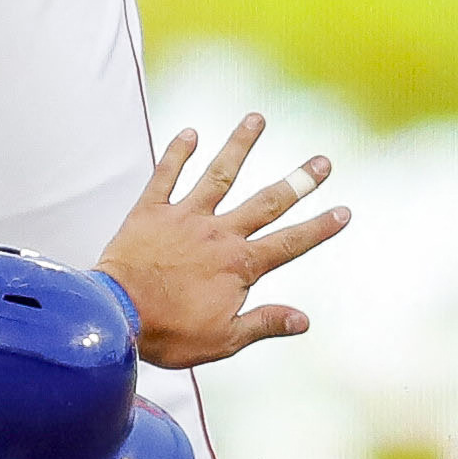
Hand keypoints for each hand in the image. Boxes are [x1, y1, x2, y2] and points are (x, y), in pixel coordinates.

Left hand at [97, 114, 347, 371]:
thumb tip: (304, 319)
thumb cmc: (167, 332)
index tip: (343, 210)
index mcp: (238, 265)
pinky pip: (166, 175)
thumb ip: (264, 322)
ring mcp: (184, 217)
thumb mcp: (224, 339)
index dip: (319, 228)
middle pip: (266, 202)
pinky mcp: (150, 211)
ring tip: (256, 119)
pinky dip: (178, 152)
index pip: (289, 243)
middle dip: (297, 182)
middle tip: (321, 161)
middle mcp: (218, 233)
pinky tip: (190, 132)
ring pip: (219, 174)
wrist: (115, 315)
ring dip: (240, 146)